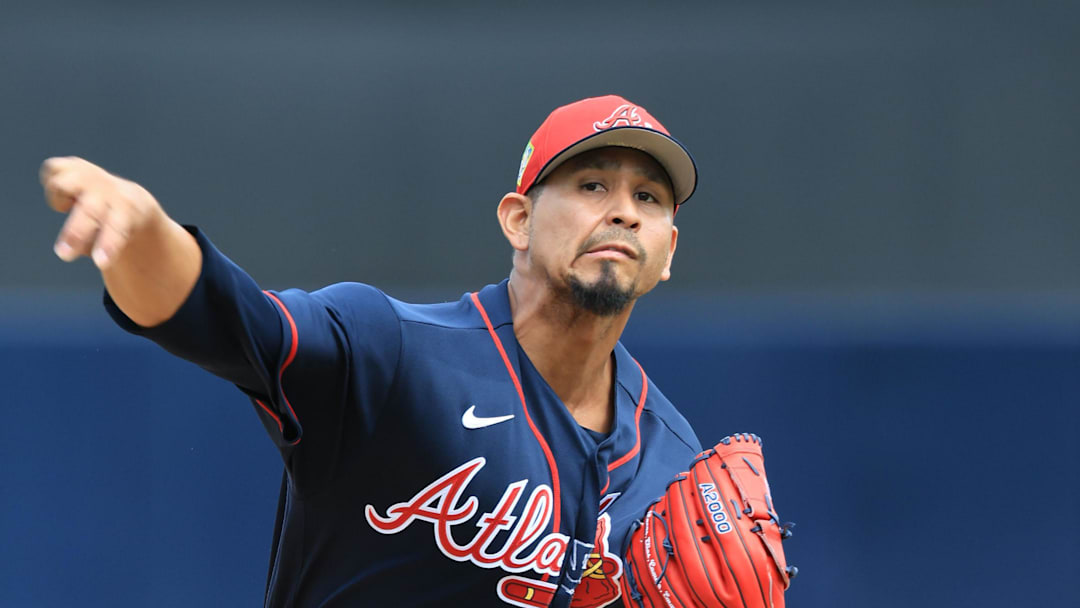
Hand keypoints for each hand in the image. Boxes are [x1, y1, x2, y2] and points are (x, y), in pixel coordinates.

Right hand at [40, 156, 164, 269]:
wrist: (130, 199)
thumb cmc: (122, 226)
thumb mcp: (124, 238)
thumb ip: (106, 245)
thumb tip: (79, 246)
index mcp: (128, 208)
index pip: (118, 226)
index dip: (108, 243)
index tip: (101, 263)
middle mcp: (109, 189)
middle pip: (89, 210)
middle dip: (76, 233)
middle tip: (63, 255)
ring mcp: (90, 174)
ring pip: (63, 184)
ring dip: (58, 199)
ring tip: (66, 208)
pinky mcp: (72, 166)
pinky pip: (53, 170)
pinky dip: (53, 187)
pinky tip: (67, 198)